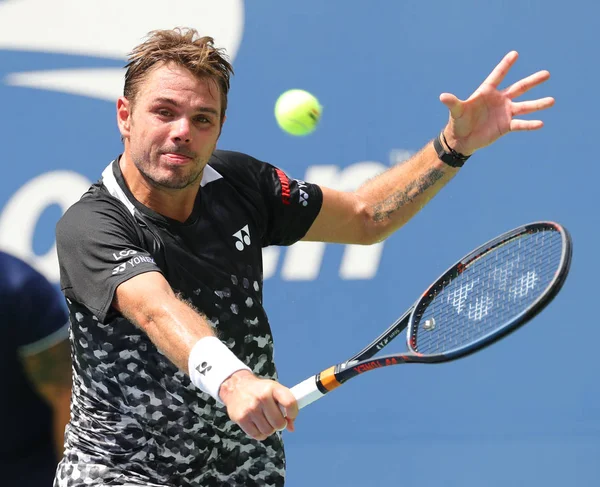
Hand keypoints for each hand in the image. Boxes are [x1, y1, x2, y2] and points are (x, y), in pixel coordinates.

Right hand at [219, 370, 298, 439]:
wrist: (235, 387)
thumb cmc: (259, 390)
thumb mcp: (273, 390)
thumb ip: (285, 405)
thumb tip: (291, 428)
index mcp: (273, 388)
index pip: (290, 403)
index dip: (293, 413)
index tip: (290, 415)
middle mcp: (262, 397)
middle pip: (279, 423)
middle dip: (280, 424)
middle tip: (275, 419)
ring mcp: (251, 408)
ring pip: (269, 431)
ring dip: (269, 429)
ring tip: (265, 420)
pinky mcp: (242, 418)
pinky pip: (257, 435)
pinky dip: (260, 433)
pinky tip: (258, 424)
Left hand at [440, 51, 554, 155]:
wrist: (462, 139)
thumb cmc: (458, 122)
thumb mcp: (457, 112)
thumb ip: (453, 103)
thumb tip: (442, 97)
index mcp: (487, 92)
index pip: (498, 76)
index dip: (505, 65)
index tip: (515, 53)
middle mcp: (500, 100)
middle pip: (519, 88)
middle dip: (532, 81)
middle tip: (547, 74)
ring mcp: (505, 112)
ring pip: (525, 106)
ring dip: (538, 104)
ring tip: (552, 100)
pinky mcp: (506, 126)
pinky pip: (520, 124)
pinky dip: (530, 124)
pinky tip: (541, 123)